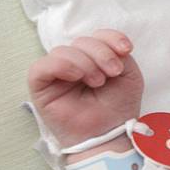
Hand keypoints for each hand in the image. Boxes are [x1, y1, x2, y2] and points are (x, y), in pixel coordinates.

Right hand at [28, 29, 143, 147]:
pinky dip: (61, 65)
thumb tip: (107, 42)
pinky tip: (76, 76)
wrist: (109, 133)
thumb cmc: (118, 106)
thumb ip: (119, 54)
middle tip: (113, 72)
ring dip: (85, 62)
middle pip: (81, 41)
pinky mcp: (41, 87)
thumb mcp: (129, 75)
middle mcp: (74, 63)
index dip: (111, 37)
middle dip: (101, 53)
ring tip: (98, 82)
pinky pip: (41, 67)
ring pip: (62, 50)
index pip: (97, 36)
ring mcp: (57, 74)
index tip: (126, 49)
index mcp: (94, 59)